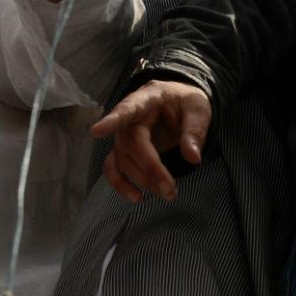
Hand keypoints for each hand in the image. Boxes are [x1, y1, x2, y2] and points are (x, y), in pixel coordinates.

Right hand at [91, 79, 212, 202]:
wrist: (181, 104)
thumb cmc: (187, 104)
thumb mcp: (199, 110)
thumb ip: (195, 131)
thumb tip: (193, 158)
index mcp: (149, 97)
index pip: (129, 108)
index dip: (112, 120)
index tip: (95, 131)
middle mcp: (131, 116)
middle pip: (131, 143)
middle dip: (149, 169)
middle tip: (170, 190)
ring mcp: (124, 133)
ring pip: (123, 159)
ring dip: (141, 180)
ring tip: (167, 194)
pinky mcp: (124, 149)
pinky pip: (114, 167)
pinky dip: (121, 184)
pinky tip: (137, 197)